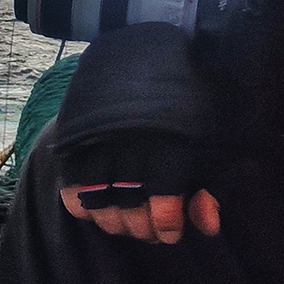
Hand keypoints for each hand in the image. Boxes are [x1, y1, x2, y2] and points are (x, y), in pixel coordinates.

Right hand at [52, 22, 217, 243]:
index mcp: (171, 142)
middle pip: (130, 209)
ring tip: (125, 221)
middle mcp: (132, 143)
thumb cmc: (187, 104)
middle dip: (142, 229)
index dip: (167, 226)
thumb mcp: (211, 141)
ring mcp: (100, 140)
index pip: (163, 204)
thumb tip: (206, 226)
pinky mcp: (77, 138)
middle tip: (150, 231)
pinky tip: (97, 204)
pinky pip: (71, 187)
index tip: (171, 230)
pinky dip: (82, 205)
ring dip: (113, 222)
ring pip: (99, 203)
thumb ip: (212, 185)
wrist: (147, 53)